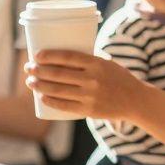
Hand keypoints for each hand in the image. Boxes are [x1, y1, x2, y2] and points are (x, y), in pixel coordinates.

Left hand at [24, 50, 139, 119]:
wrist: (136, 100)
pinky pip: (64, 105)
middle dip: (39, 70)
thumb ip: (89, 60)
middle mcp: (92, 79)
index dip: (50, 55)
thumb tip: (64, 55)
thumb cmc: (119, 78)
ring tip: (30, 82)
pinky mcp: (89, 109)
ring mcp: (90, 95)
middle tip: (28, 68)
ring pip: (58, 90)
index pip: (68, 57)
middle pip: (58, 74)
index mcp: (97, 64)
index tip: (37, 55)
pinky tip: (42, 96)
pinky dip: (50, 100)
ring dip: (40, 85)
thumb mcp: (107, 63)